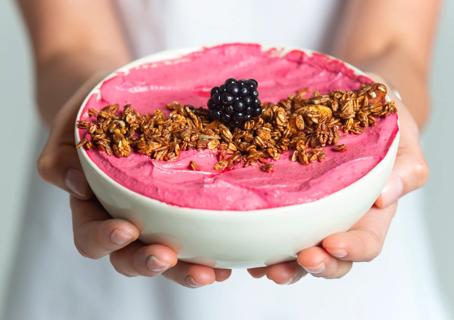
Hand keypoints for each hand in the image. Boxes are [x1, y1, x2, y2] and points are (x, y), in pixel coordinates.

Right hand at [38, 75, 230, 287]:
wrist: (125, 98)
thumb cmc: (95, 112)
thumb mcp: (72, 126)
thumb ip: (62, 155)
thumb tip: (75, 183)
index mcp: (94, 206)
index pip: (92, 236)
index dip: (105, 239)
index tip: (126, 228)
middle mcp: (127, 218)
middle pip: (133, 257)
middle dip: (150, 262)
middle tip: (169, 258)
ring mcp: (160, 217)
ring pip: (171, 255)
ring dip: (188, 269)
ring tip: (213, 272)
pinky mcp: (189, 207)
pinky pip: (202, 234)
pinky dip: (216, 248)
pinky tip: (234, 253)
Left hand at [248, 81, 428, 283]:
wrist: (351, 105)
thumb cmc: (379, 123)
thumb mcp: (400, 137)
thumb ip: (405, 166)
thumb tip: (385, 196)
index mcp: (369, 211)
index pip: (366, 242)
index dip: (352, 250)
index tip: (333, 244)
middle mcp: (338, 219)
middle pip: (331, 258)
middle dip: (317, 264)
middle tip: (302, 258)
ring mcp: (308, 215)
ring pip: (298, 252)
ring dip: (285, 266)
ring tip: (268, 268)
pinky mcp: (284, 203)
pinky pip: (272, 230)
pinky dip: (260, 247)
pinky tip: (249, 253)